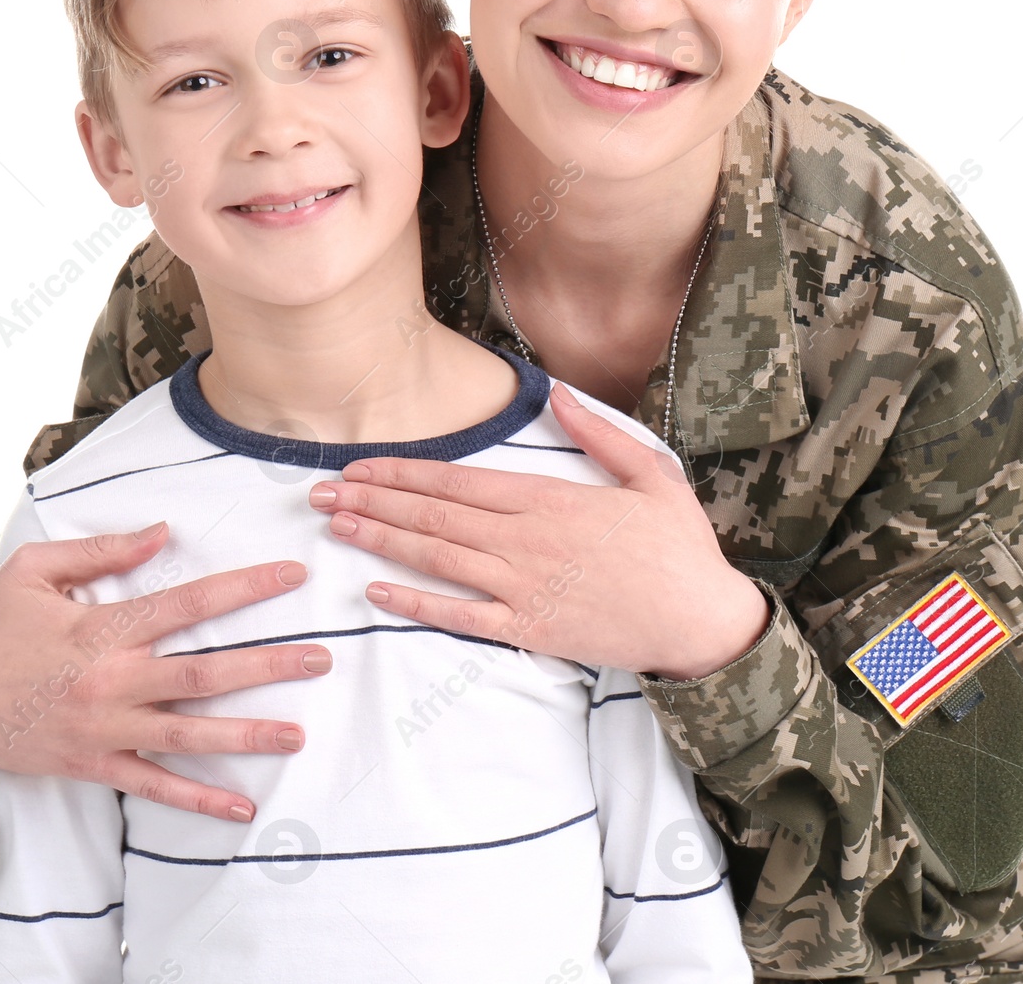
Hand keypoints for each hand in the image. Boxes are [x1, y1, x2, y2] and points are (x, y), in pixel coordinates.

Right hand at [0, 523, 330, 821]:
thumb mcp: (36, 570)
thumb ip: (103, 549)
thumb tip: (163, 529)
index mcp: (103, 626)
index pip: (190, 603)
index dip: (246, 587)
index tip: (293, 575)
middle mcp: (112, 680)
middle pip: (205, 673)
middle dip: (268, 665)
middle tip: (321, 658)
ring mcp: (105, 728)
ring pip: (189, 733)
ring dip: (247, 735)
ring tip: (299, 734)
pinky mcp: (92, 764)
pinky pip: (153, 785)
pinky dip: (198, 799)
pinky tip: (241, 807)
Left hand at [307, 385, 768, 679]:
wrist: (701, 621)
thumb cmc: (678, 548)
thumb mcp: (651, 474)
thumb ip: (600, 434)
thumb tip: (558, 394)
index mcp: (551, 499)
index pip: (460, 482)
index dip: (403, 474)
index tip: (361, 464)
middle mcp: (527, 540)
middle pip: (435, 516)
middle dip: (374, 500)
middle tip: (321, 492)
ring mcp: (524, 587)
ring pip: (438, 560)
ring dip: (382, 541)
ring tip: (337, 526)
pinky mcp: (530, 628)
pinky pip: (462, 616)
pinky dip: (417, 605)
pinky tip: (377, 592)